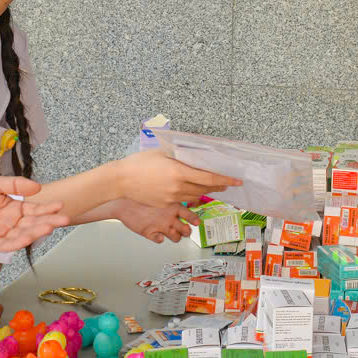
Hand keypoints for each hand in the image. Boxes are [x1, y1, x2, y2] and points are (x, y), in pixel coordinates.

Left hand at [0, 175, 67, 252]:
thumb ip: (15, 184)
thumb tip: (38, 186)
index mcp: (12, 208)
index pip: (33, 210)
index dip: (46, 208)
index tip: (60, 205)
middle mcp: (9, 222)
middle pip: (32, 223)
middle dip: (48, 221)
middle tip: (64, 219)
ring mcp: (0, 234)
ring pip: (22, 235)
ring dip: (36, 232)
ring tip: (50, 226)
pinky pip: (6, 245)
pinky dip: (18, 242)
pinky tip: (28, 236)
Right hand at [107, 198, 199, 243]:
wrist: (121, 201)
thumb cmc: (138, 192)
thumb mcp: (160, 187)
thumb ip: (171, 191)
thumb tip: (179, 189)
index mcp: (174, 205)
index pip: (192, 216)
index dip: (195, 220)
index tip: (197, 222)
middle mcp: (169, 218)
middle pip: (186, 230)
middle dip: (187, 231)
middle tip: (185, 229)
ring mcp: (160, 226)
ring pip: (176, 238)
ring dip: (175, 236)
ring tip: (171, 232)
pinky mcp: (150, 233)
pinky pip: (160, 240)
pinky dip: (160, 238)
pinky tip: (158, 234)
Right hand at [114, 149, 238, 207]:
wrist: (120, 180)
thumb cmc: (138, 163)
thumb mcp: (161, 153)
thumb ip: (178, 154)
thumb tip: (192, 152)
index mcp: (179, 172)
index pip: (209, 177)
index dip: (225, 179)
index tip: (236, 180)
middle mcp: (178, 187)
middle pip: (205, 188)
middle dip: (218, 186)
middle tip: (227, 184)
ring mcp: (172, 198)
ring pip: (195, 196)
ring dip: (205, 192)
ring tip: (211, 187)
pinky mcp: (166, 204)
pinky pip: (183, 201)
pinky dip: (190, 195)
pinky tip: (190, 191)